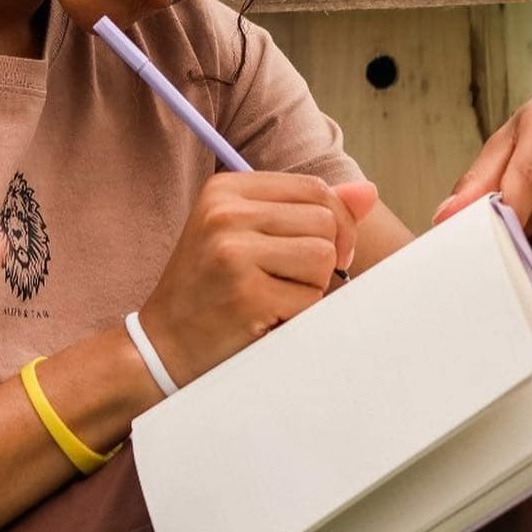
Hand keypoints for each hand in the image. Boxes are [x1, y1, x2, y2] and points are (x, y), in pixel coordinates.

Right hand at [139, 172, 378, 385]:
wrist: (164, 344)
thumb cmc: (212, 288)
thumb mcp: (247, 234)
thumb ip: (306, 210)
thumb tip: (367, 192)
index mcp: (225, 190)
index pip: (314, 188)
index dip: (334, 222)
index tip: (321, 250)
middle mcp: (225, 213)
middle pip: (324, 220)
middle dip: (322, 257)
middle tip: (290, 281)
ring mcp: (233, 253)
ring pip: (323, 256)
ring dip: (311, 286)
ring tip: (274, 297)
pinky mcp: (246, 294)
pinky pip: (310, 297)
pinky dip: (298, 314)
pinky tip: (265, 317)